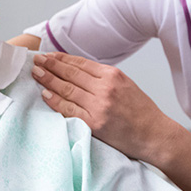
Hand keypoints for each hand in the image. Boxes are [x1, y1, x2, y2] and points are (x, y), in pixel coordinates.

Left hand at [31, 52, 177, 165]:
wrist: (155, 135)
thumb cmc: (141, 112)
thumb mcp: (126, 85)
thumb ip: (104, 78)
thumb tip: (78, 72)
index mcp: (113, 75)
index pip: (81, 63)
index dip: (62, 58)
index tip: (49, 55)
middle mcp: (105, 88)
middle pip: (71, 74)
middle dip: (51, 65)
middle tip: (36, 60)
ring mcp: (99, 106)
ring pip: (67, 89)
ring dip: (48, 80)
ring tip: (36, 73)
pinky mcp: (95, 123)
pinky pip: (69, 110)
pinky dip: (55, 101)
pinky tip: (45, 94)